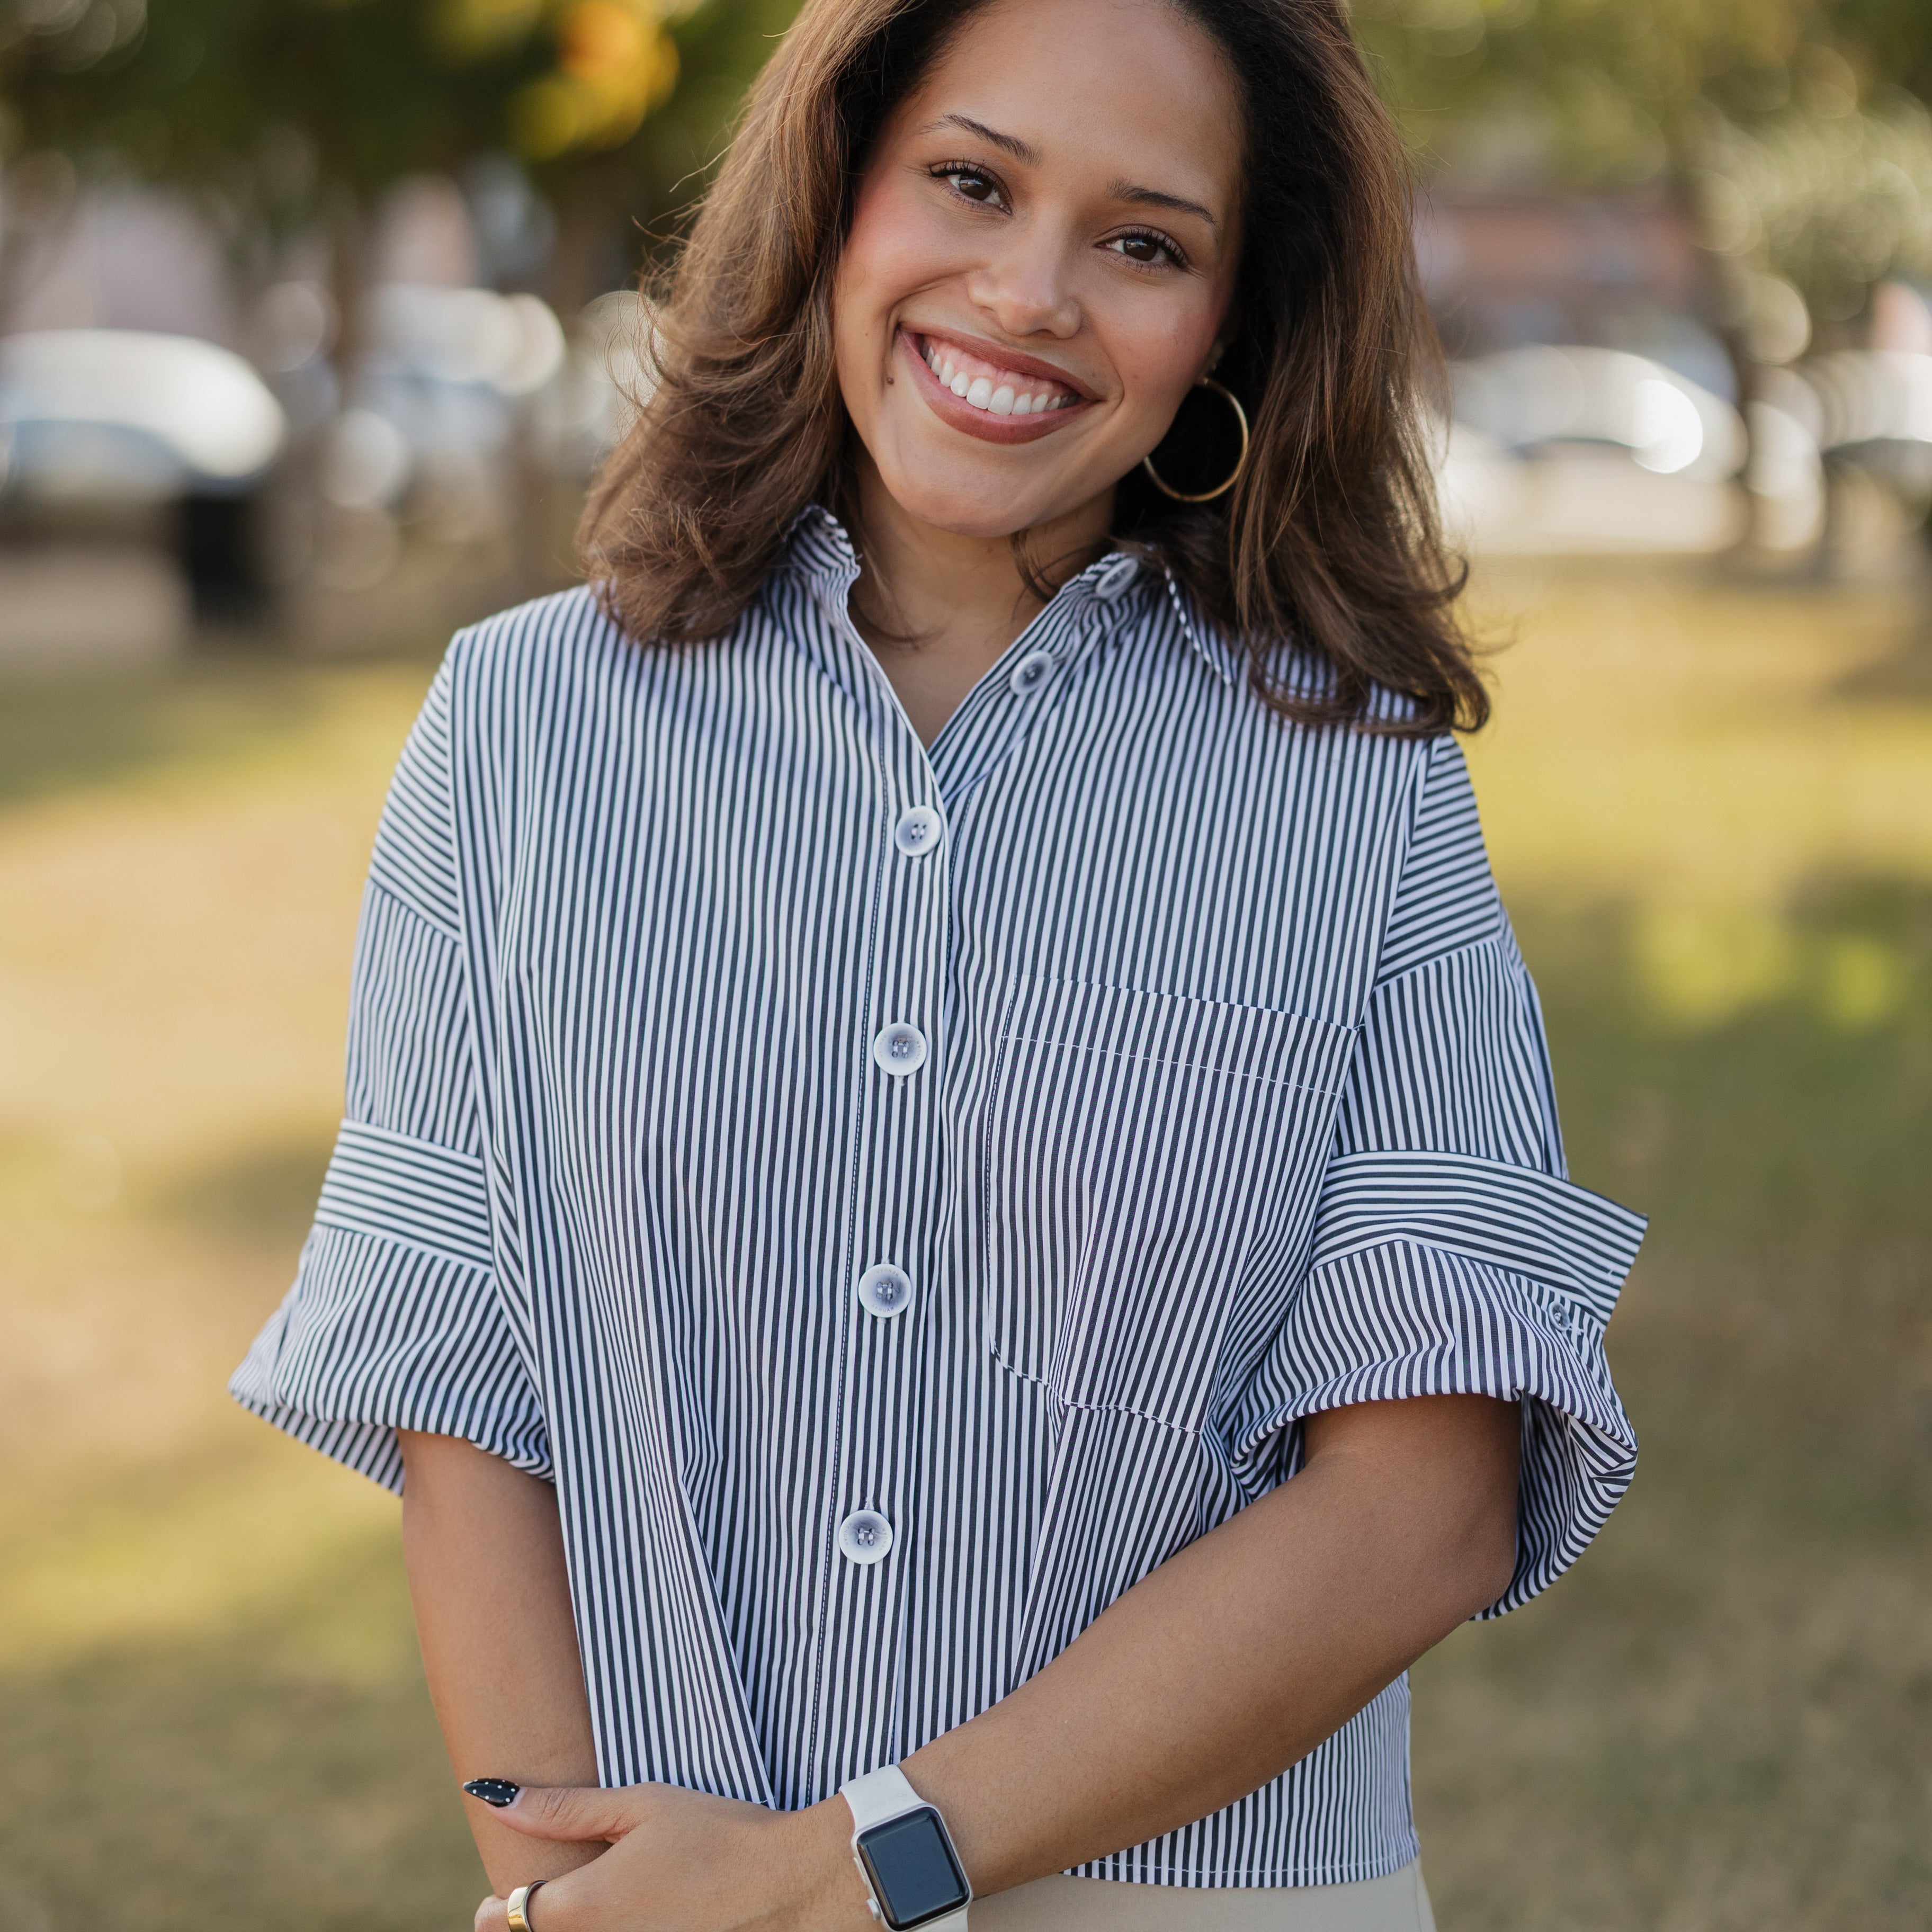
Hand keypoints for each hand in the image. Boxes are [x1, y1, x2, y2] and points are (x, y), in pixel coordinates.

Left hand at [472, 1781, 875, 1931]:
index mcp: (583, 1907)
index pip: (501, 1920)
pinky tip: (645, 1913)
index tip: (518, 1881)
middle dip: (539, 1918)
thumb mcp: (640, 1806)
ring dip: (578, 1927)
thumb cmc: (715, 1833)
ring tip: (615, 1898)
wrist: (787, 1884)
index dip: (499, 1901)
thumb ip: (563, 1809)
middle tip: (567, 1886)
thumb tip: (491, 1797)